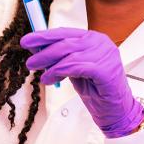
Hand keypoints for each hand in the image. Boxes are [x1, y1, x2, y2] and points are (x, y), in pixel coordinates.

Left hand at [20, 27, 143, 137]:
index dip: (45, 36)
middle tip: (30, 61)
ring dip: (51, 65)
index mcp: (94, 39)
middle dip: (44, 51)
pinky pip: (77, 67)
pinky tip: (51, 78)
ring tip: (42, 76)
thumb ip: (60, 58)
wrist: (116, 111)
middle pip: (66, 42)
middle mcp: (101, 43)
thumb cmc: (97, 90)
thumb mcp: (74, 69)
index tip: (28, 41)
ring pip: (70, 54)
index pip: (66, 32)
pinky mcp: (106, 69)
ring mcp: (106, 55)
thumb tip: (37, 49)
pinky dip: (60, 71)